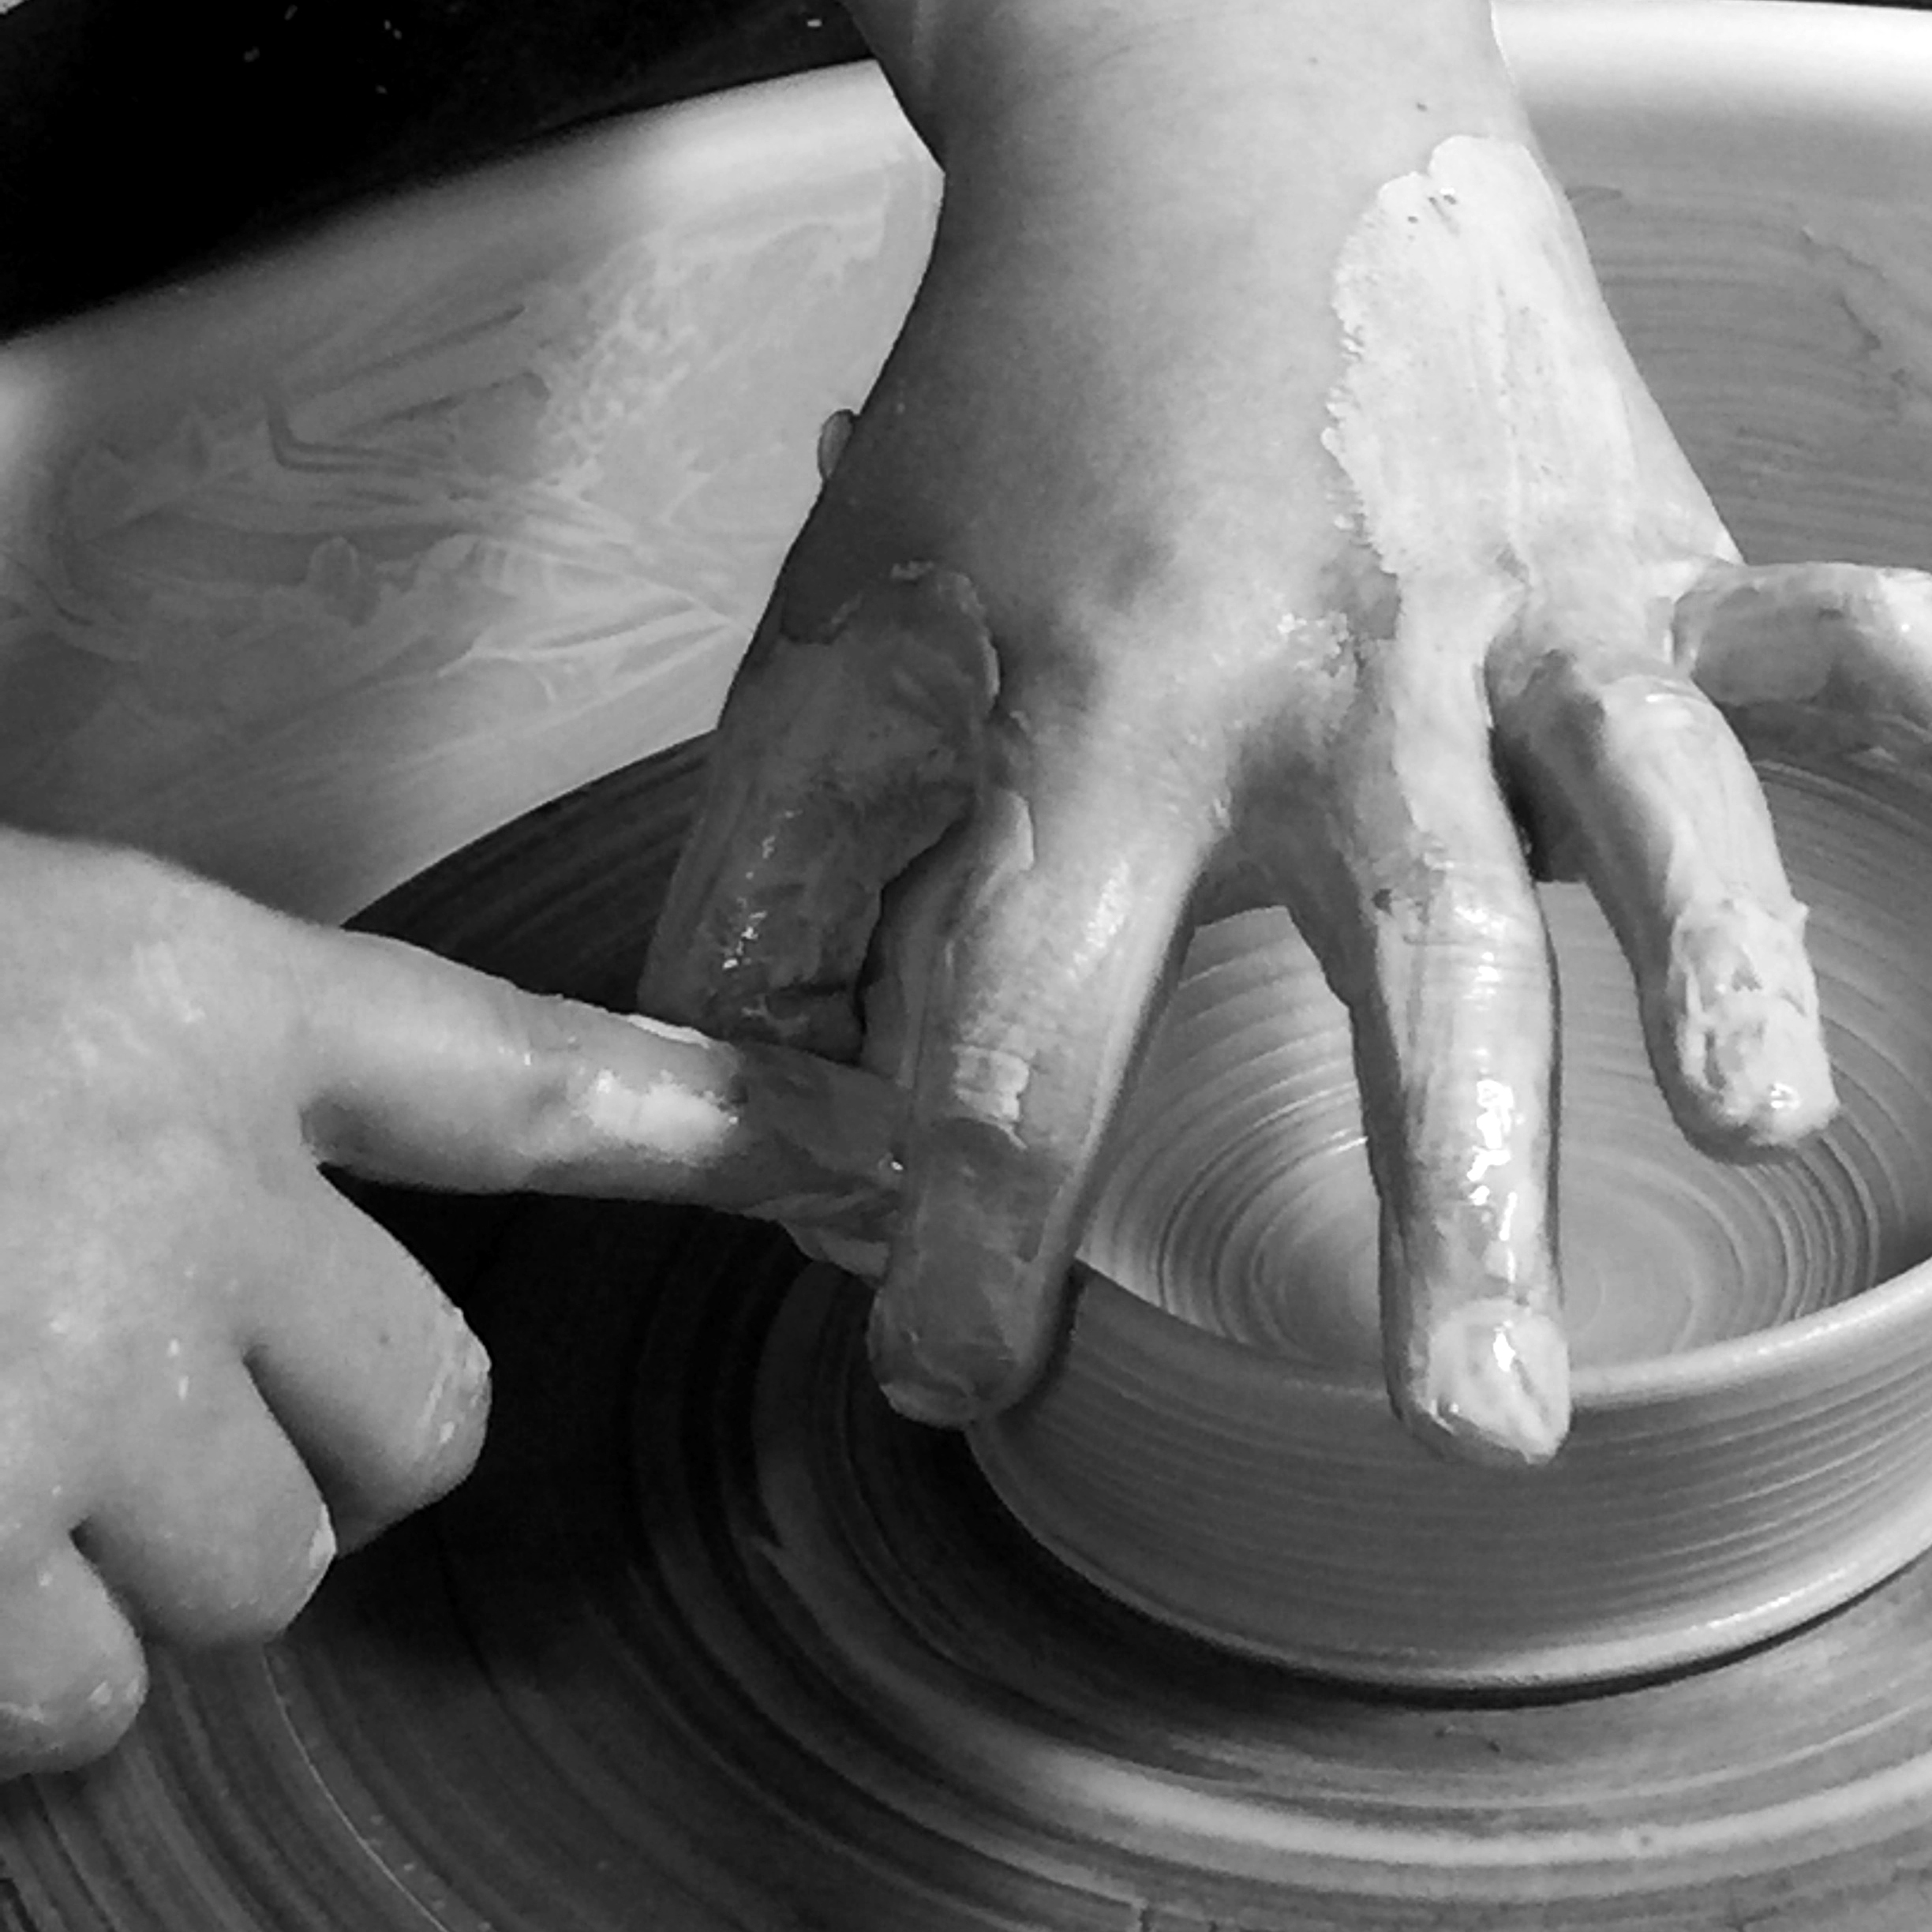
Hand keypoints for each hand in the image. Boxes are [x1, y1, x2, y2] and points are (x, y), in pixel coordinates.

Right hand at [0, 831, 898, 1773]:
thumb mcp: (45, 989)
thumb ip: (214, 1096)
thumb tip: (319, 1238)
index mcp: (193, 1006)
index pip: (517, 1074)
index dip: (703, 1119)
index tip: (851, 1153)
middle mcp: (164, 1190)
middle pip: (423, 1424)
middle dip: (321, 1450)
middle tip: (161, 1394)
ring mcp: (49, 1387)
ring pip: (253, 1582)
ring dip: (150, 1563)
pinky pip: (84, 1701)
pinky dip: (20, 1666)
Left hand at [642, 2, 1931, 1466]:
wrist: (1197, 135)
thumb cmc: (1009, 425)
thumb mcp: (841, 647)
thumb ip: (782, 895)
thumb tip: (777, 1127)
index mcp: (1102, 717)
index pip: (1034, 1038)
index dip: (980, 1241)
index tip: (958, 1369)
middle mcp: (1325, 672)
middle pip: (1398, 964)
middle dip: (1440, 1208)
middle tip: (1471, 1425)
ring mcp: (1505, 602)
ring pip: (1633, 813)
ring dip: (1712, 968)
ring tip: (1754, 1114)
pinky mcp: (1629, 544)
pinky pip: (1789, 626)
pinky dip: (1894, 685)